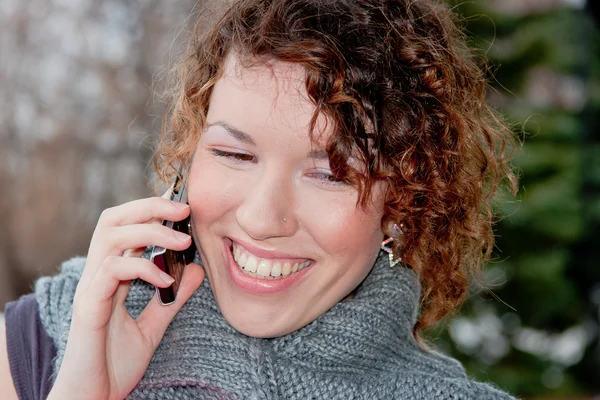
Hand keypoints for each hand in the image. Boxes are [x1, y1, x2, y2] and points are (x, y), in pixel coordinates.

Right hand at [47, 194, 204, 399]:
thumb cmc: (114, 366)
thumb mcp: (152, 328)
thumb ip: (171, 299)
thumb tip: (196, 270)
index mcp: (111, 277)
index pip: (126, 228)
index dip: (150, 208)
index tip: (179, 200)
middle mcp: (97, 276)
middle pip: (113, 220)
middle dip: (149, 207)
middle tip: (184, 210)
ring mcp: (91, 289)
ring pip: (111, 236)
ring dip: (150, 232)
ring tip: (182, 242)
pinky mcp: (88, 306)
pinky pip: (111, 271)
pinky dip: (142, 268)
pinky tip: (166, 280)